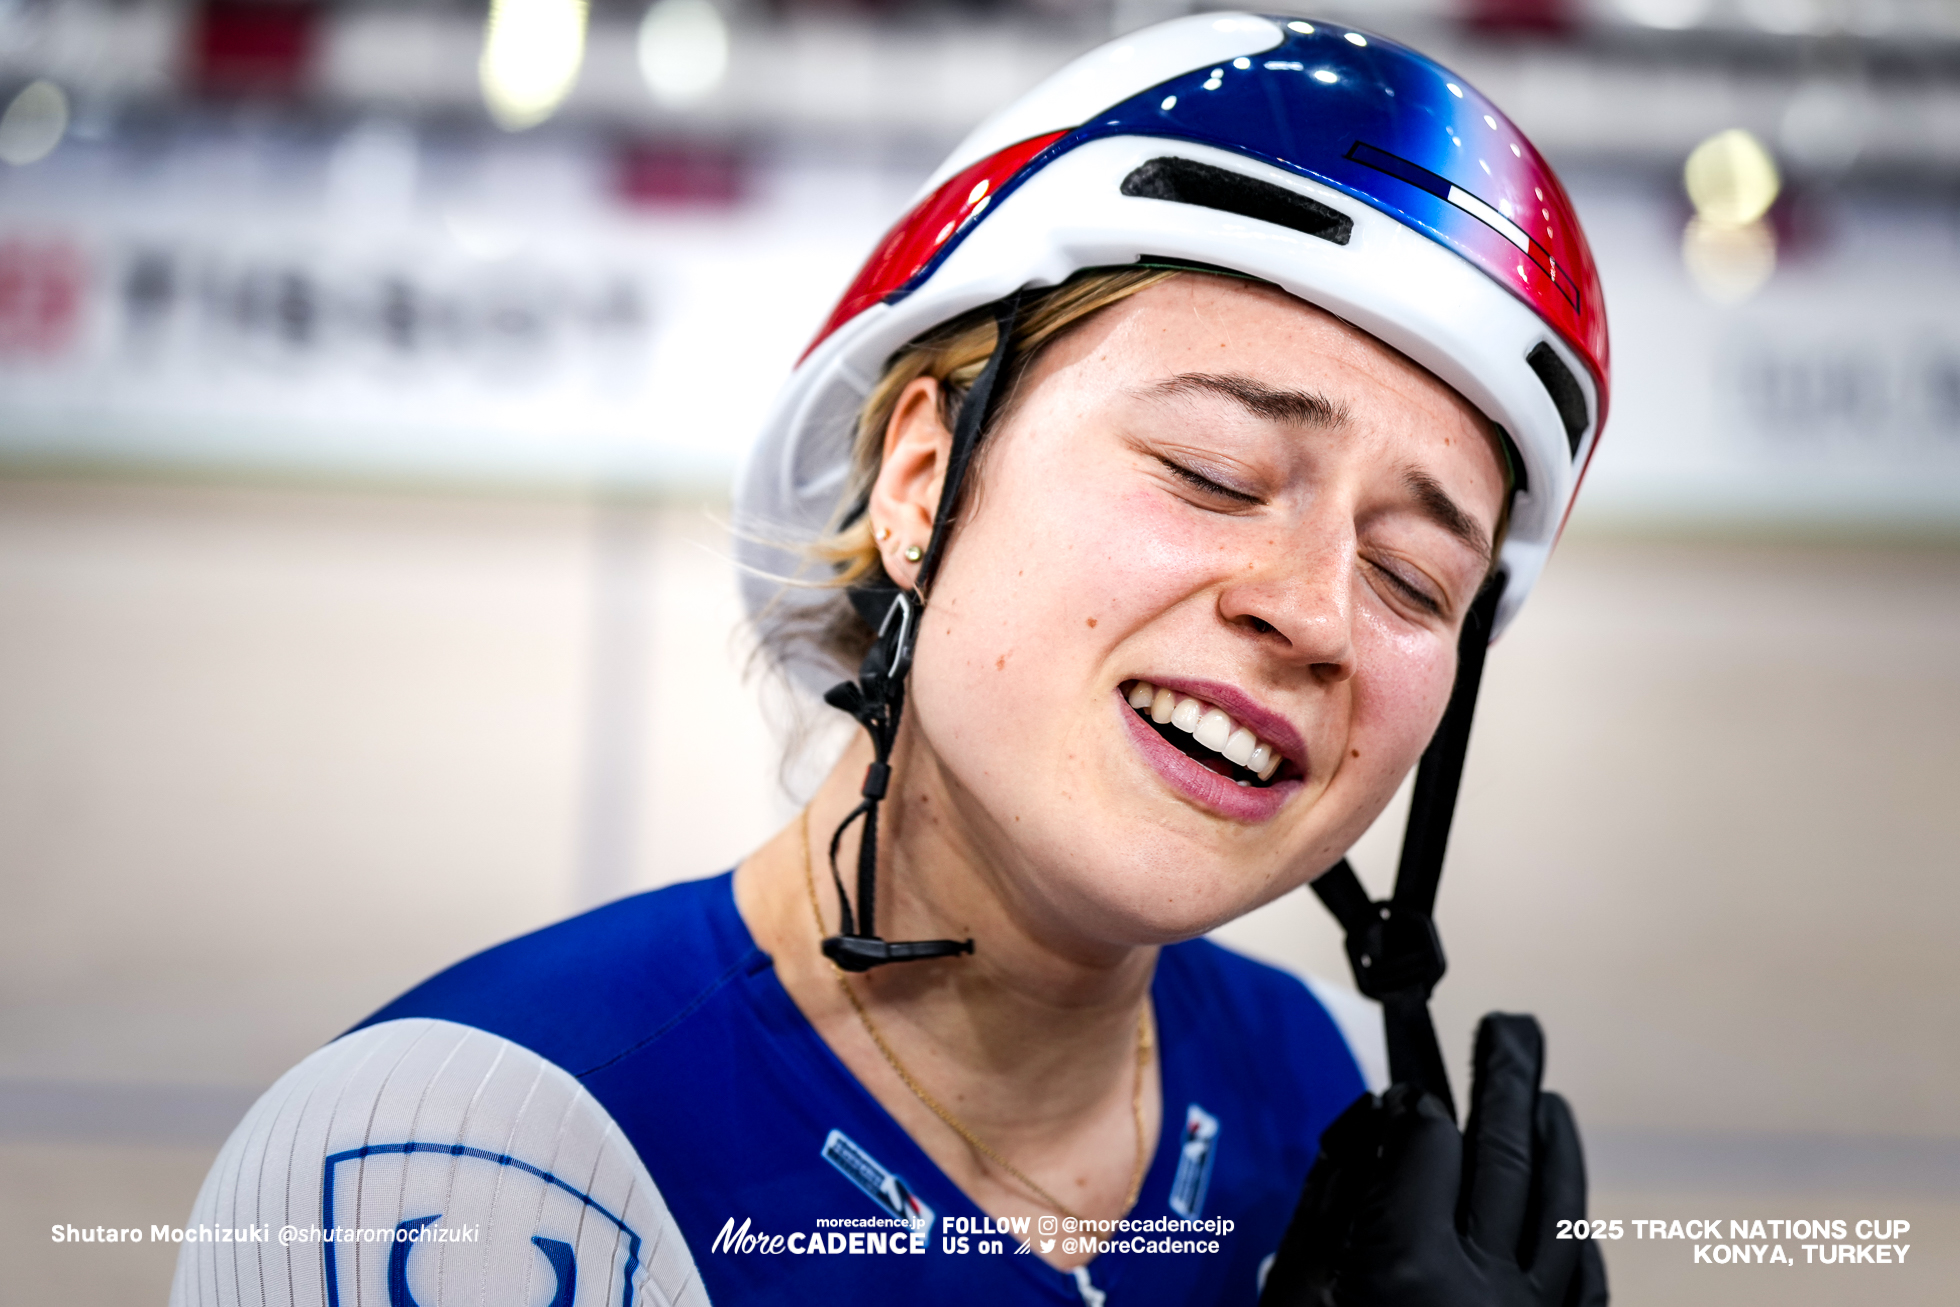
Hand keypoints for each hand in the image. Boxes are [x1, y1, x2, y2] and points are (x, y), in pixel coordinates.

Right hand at [1259, 1013, 1607, 1306]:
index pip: (1429, 1143)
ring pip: (1560, 1212)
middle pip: (1506, 1157)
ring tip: (1547, 1096)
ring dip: (1554, 1144)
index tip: (1402, 1095)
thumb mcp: (1293, 1295)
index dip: (1412, 1105)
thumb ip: (1331, 1208)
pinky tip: (1569, 1208)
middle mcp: (1482, 1290)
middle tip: (1512, 1026)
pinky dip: (1577, 1234)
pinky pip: (1583, 1280)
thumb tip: (1371, 1138)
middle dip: (1507, 1079)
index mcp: (1409, 1269)